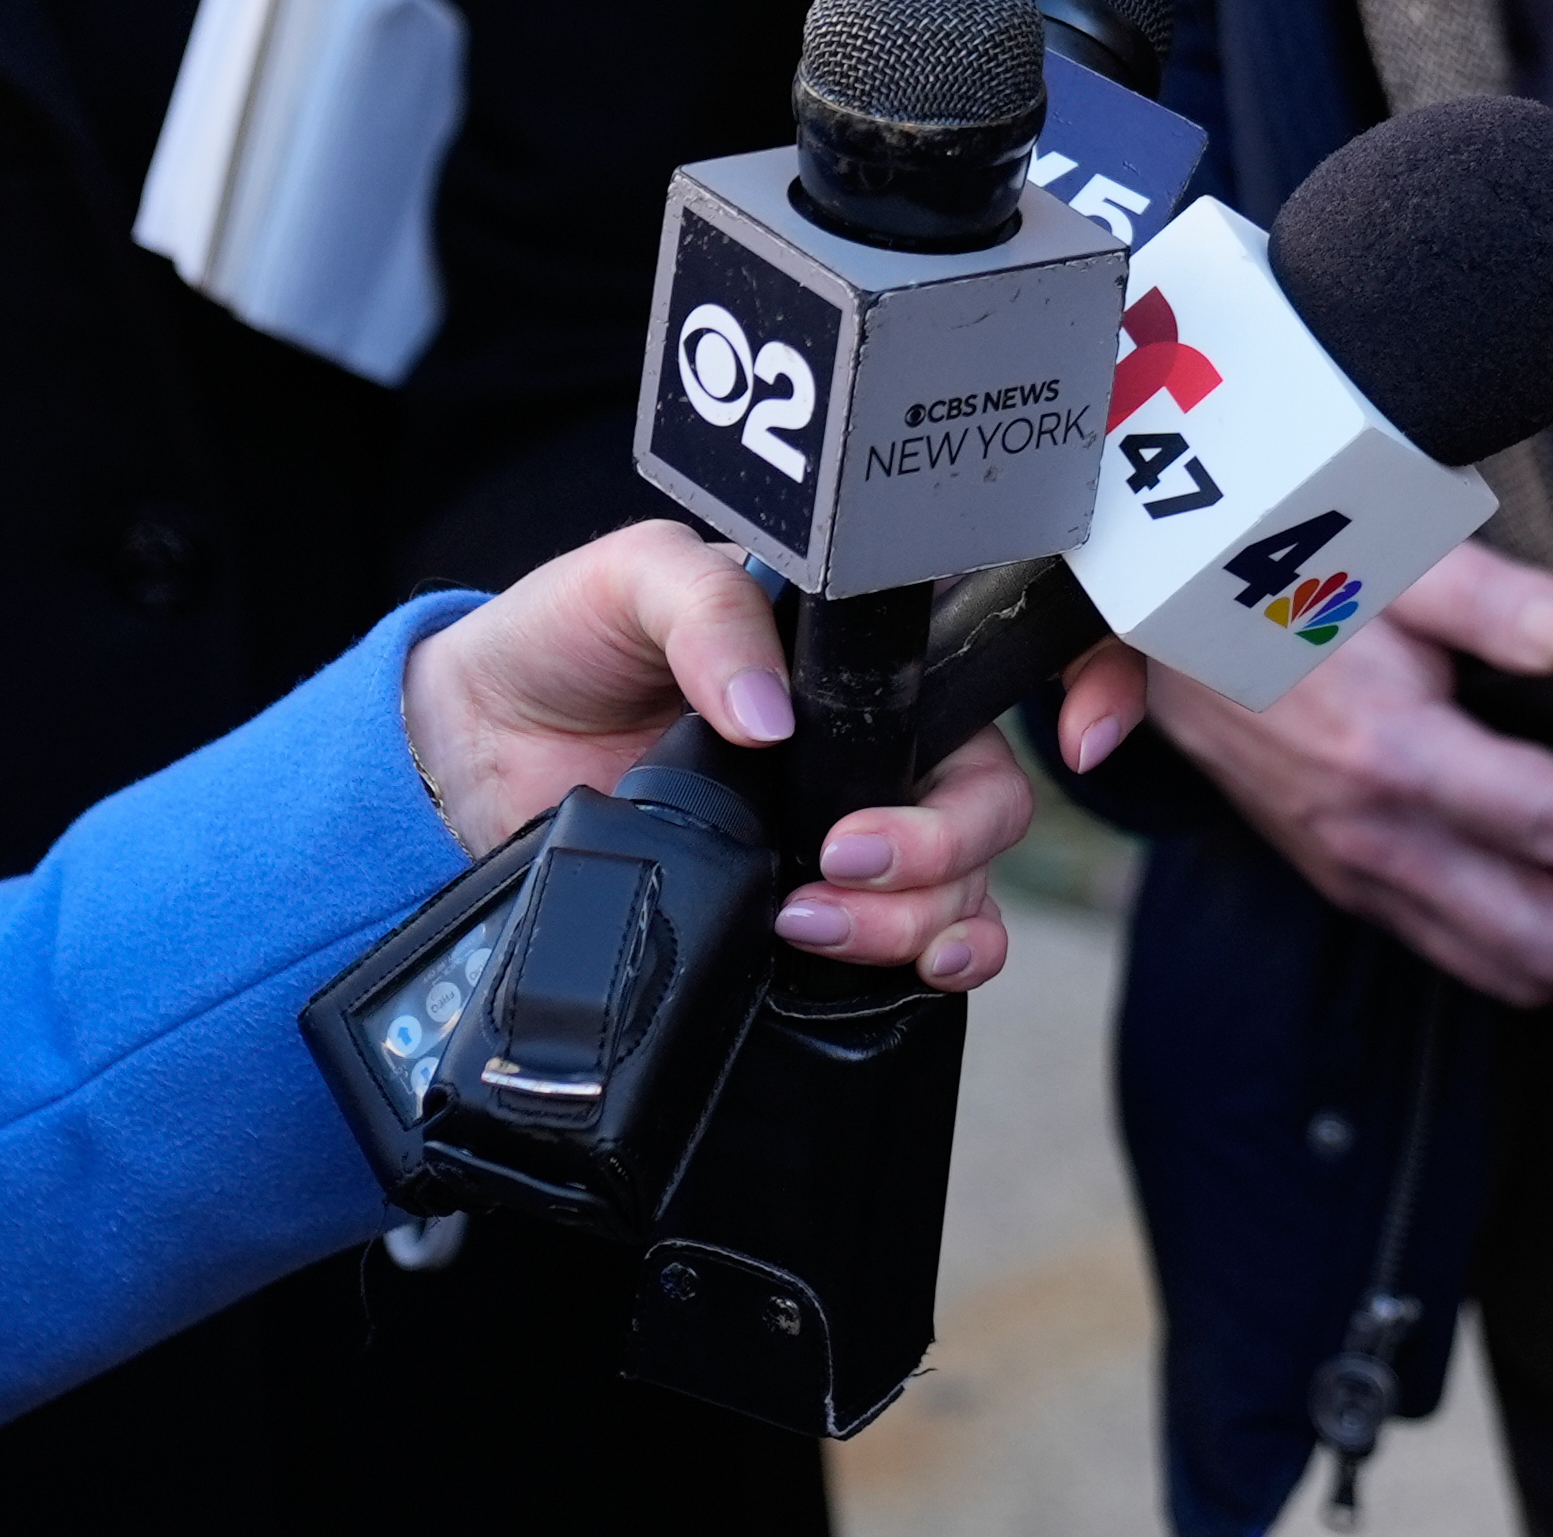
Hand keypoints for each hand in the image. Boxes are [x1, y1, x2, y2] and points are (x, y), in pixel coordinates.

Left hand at [395, 520, 1160, 990]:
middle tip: (843, 856)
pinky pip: (916, 952)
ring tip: (815, 921)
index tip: (1079, 737)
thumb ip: (706, 610)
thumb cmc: (557, 640)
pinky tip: (891, 971)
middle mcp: (877, 743)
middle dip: (942, 843)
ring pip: (964, 887)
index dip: (1093, 681)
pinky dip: (927, 966)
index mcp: (861, 652)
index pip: (1011, 652)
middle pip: (992, 798)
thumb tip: (771, 713)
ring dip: (920, 914)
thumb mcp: (629, 580)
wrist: (459, 761)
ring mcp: (847, 834)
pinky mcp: (804, 915)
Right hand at [1147, 542, 1552, 1003]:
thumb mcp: (1388, 547)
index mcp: (1392, 755)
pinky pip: (1450, 949)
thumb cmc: (1283, 564)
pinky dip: (1530, 953)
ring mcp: (1352, 868)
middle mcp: (1372, 833)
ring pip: (1494, 967)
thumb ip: (1490, 597)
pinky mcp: (1340, 876)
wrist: (1155, 612)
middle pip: (1537, 941)